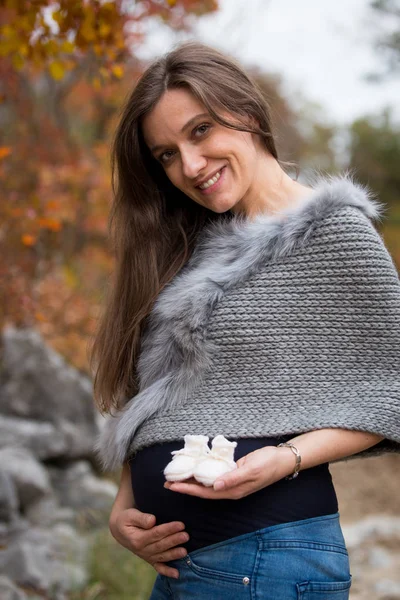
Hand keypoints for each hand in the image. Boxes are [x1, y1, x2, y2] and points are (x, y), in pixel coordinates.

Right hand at [109, 507, 188, 578]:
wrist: (121, 530)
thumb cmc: (127, 519)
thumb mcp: (130, 515)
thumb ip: (141, 518)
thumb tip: (152, 520)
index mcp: (137, 539)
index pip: (155, 534)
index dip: (168, 529)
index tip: (180, 524)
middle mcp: (142, 550)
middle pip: (160, 545)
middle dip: (174, 541)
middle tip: (186, 536)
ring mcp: (146, 556)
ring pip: (162, 556)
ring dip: (174, 554)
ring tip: (185, 551)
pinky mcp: (150, 559)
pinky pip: (158, 567)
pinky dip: (167, 572)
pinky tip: (177, 574)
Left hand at [164, 445, 293, 499]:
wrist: (282, 459)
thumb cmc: (268, 464)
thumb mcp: (250, 470)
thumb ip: (233, 478)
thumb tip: (214, 486)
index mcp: (233, 491)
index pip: (205, 493)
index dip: (188, 490)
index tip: (172, 486)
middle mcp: (230, 489)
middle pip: (203, 490)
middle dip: (185, 487)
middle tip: (167, 482)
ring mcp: (232, 481)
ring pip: (207, 483)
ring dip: (192, 480)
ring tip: (176, 476)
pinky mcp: (233, 473)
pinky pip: (214, 474)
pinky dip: (202, 472)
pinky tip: (195, 468)